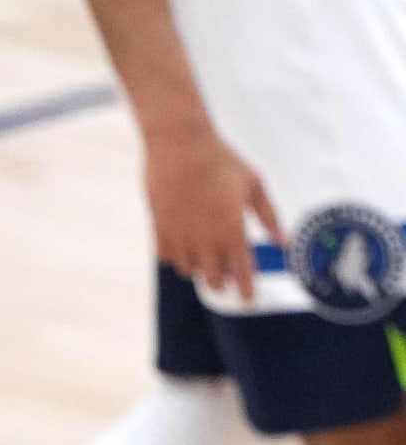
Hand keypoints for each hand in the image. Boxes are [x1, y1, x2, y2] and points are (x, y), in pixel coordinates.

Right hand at [143, 117, 281, 302]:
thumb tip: (283, 241)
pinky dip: (178, 256)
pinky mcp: (161, 231)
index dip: (247, 290)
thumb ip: (269, 216)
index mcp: (231, 230)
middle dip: (223, 282)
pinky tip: (185, 243)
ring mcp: (181, 238)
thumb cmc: (219, 160)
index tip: (249, 299)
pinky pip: (169, 258)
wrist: (180, 145)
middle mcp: (205, 240)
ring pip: (189, 272)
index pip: (243, 273)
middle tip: (227, 275)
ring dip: (200, 267)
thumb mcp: (254, 185)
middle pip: (214, 281)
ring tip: (206, 252)